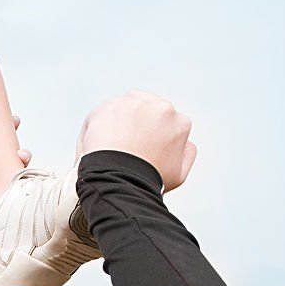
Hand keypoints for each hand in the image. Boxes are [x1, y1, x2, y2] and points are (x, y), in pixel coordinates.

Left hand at [0, 117, 30, 235]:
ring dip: (23, 156)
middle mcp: (2, 171)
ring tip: (20, 156)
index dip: (5, 130)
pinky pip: (29, 179)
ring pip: (22, 162)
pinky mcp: (22, 194)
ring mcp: (13, 181)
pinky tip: (26, 170)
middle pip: (11, 149)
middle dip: (14, 134)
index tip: (14, 120)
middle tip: (16, 124)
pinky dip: (29, 173)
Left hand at [76, 91, 197, 191]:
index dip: (150, 135)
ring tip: (111, 145)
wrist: (119, 180)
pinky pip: (102, 112)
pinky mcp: (110, 105)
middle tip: (124, 146)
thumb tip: (186, 142)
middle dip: (135, 123)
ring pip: (125, 106)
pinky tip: (97, 143)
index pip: (164, 122)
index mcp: (179, 122)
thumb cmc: (146, 181)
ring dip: (118, 120)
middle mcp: (160, 107)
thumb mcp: (179, 173)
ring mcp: (134, 104)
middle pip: (146, 109)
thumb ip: (187, 153)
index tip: (140, 149)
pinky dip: (97, 125)